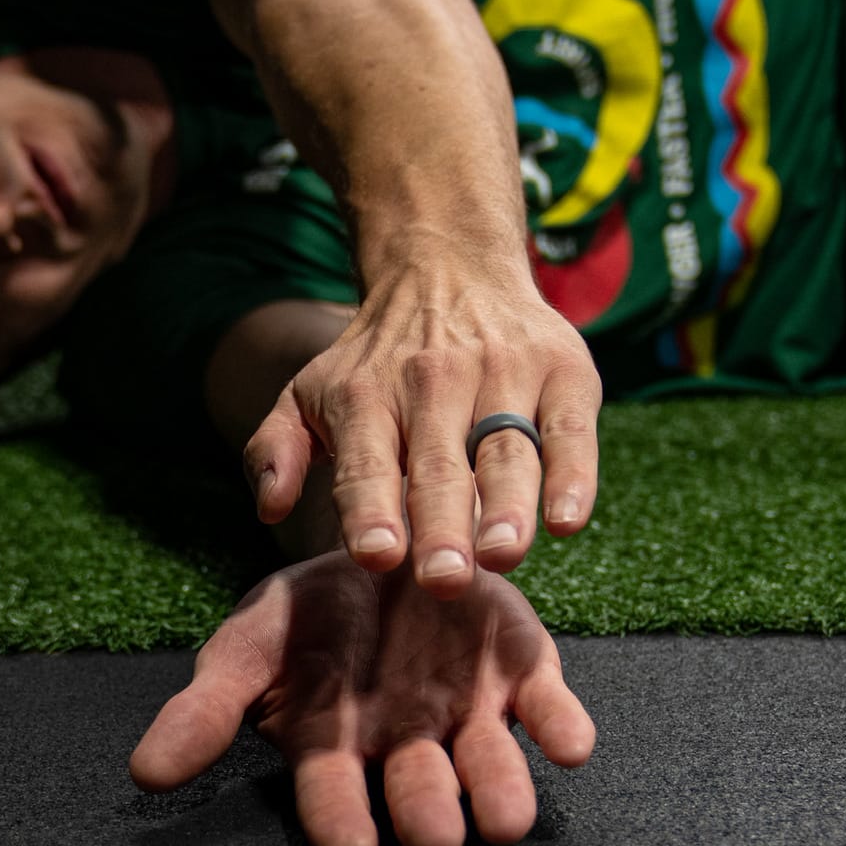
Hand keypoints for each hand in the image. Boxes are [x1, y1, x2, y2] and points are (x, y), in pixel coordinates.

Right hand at [128, 549, 596, 845]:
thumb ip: (209, 707)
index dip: (340, 818)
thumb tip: (144, 773)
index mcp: (336, 744)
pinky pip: (548, 708)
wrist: (385, 546)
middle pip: (419, 789)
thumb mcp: (252, 642)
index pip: (333, 792)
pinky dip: (562, 726)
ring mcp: (470, 713)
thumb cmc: (308, 614)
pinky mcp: (524, 677)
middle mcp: (408, 741)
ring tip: (509, 819)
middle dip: (427, 815)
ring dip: (500, 791)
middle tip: (435, 839)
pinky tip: (573, 743)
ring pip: (489, 765)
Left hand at [243, 266, 602, 599]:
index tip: (377, 553)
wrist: (451, 266)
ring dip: (507, 505)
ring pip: (506, 451)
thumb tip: (271, 508)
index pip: (367, 463)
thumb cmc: (378, 360)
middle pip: (440, 466)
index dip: (371, 508)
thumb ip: (276, 450)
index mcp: (367, 397)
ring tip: (504, 553)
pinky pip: (571, 431)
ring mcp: (505, 374)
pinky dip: (574, 476)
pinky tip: (568, 521)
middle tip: (445, 579)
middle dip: (441, 523)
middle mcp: (434, 382)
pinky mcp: (564, 373)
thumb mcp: (308, 391)